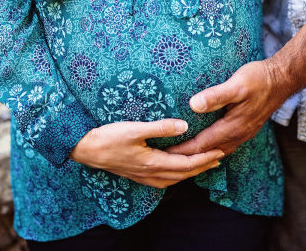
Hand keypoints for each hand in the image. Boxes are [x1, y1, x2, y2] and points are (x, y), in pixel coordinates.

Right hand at [70, 119, 224, 188]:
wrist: (85, 149)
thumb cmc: (108, 137)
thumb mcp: (135, 129)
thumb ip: (160, 127)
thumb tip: (184, 126)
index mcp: (153, 163)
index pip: (186, 163)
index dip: (204, 158)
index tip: (219, 151)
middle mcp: (151, 174)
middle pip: (184, 173)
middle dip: (203, 165)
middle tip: (219, 158)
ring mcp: (144, 176)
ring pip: (175, 178)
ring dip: (191, 171)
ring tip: (204, 164)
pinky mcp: (138, 175)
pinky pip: (164, 180)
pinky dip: (177, 175)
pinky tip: (177, 170)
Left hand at [167, 60, 294, 155]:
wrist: (282, 79)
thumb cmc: (259, 79)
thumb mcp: (237, 84)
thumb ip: (216, 96)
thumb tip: (193, 105)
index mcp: (232, 128)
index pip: (201, 145)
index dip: (182, 150)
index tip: (163, 154)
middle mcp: (238, 135)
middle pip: (207, 152)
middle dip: (187, 158)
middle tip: (165, 160)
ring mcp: (243, 133)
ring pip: (217, 151)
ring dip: (199, 155)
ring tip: (182, 158)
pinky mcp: (245, 128)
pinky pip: (225, 145)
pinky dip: (211, 149)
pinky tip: (206, 147)